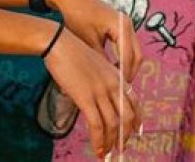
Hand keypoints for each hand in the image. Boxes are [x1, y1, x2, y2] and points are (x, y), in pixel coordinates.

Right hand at [44, 26, 141, 157]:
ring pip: (114, 125)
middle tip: (120, 147)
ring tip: (107, 153)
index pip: (134, 103)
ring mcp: (101, 92)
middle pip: (128, 117)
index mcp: (117, 76)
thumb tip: (93, 95)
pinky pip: (97, 125)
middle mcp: (114, 85)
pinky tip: (97, 148)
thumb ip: (99, 79)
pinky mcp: (86, 98)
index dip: (136, 120)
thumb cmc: (70, 50)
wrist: (58, 43)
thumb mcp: (92, 63)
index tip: (134, 132)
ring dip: (112, 142)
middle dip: (125, 136)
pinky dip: (99, 140)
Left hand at [46, 0, 142, 81]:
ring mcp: (124, 23)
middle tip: (121, 87)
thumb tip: (106, 79)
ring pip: (132, 50)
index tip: (119, 88)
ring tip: (116, 80)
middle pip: (136, 54)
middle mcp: (127, 24)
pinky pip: (125, 44)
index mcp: (122, 26)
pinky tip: (112, 67)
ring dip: (126, 64)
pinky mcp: (117, 24)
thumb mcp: (87, 40)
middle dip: (130, 71)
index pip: (129, 56)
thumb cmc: (74, 15)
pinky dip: (121, 56)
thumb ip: (100, 59)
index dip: (124, 73)